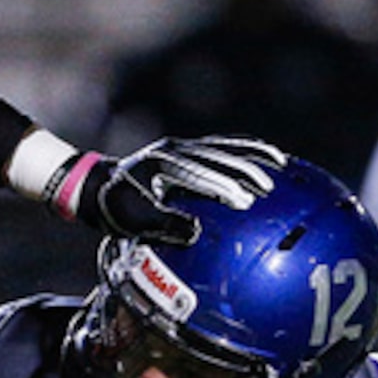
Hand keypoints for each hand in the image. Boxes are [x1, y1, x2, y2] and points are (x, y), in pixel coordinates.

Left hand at [65, 136, 288, 242]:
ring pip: (224, 146)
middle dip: (244, 170)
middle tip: (268, 189)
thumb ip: (161, 224)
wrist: (97, 184)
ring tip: (280, 162)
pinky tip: (268, 156)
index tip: (244, 201)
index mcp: (161, 166)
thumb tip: (195, 232)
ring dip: (253, 154)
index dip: (222, 187)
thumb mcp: (131, 220)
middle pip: (217, 156)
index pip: (198, 174)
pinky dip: (246, 149)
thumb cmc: (114, 207)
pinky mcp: (187, 149)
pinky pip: (222, 145)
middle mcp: (173, 150)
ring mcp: (181, 146)